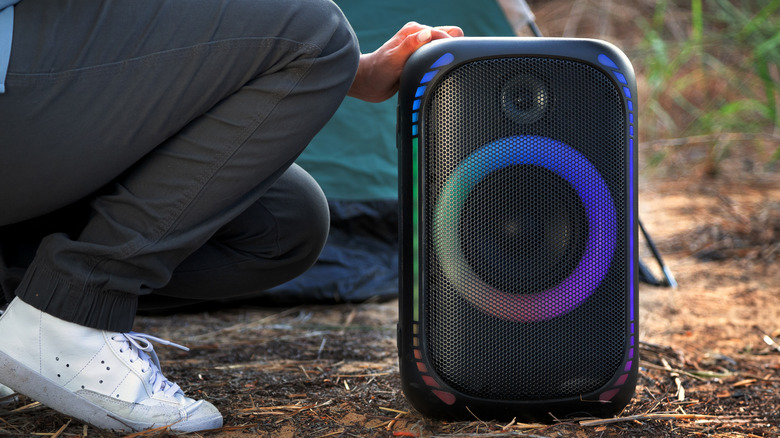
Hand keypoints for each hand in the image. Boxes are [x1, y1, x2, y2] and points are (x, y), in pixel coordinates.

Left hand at [347, 22, 463, 102]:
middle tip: (444, 65)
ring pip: (445, 48)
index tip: (450, 59)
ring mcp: (421, 48)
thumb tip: (427, 34)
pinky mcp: (421, 58)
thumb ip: (410, 45)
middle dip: (451, 49)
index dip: (449, 45)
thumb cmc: (377, 70)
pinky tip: (437, 73)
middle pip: (448, 37)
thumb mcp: (394, 58)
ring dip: (446, 56)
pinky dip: (441, 63)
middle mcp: (419, 37)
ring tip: (441, 70)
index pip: (442, 32)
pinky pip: (438, 58)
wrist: (368, 83)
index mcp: (414, 31)